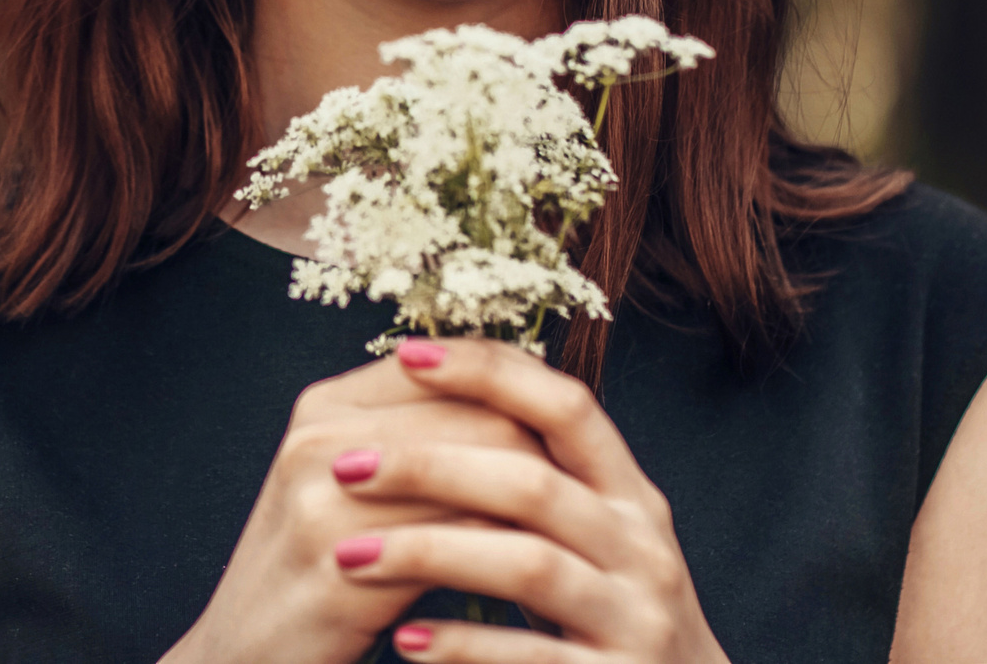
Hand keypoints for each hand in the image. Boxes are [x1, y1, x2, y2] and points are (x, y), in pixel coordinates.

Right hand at [161, 350, 554, 663]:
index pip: (452, 367)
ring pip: (475, 475)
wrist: (237, 663)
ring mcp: (322, 500)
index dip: (522, 393)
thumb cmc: (312, 580)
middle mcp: (320, 437)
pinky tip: (537, 575)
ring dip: (536, 504)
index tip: (572, 433)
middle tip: (593, 487)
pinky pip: (454, 544)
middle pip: (475, 414)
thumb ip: (416, 443)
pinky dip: (505, 554)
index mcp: (325, 407)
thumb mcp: (351, 494)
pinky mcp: (339, 568)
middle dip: (544, 449)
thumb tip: (521, 408)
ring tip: (577, 530)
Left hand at [329, 337, 730, 663]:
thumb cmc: (609, 616)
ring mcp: (637, 618)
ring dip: (429, 553)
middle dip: (430, 467)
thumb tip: (435, 396)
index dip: (491, 373)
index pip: (567, 407)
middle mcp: (643, 548)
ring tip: (350, 556)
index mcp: (631, 496)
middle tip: (343, 466)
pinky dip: (465, 646)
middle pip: (533, 483)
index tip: (409, 353)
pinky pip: (533, 656)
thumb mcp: (593, 537)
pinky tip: (405, 640)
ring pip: (528, 564)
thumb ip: (539, 478)